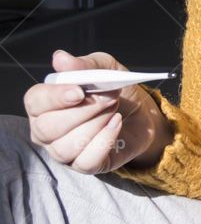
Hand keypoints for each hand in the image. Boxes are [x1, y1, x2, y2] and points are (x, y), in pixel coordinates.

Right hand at [23, 50, 172, 174]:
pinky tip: (116, 124)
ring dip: (95, 125)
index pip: (35, 102)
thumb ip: (85, 65)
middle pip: (47, 127)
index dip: (55, 97)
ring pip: (64, 147)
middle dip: (84, 110)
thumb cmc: (114, 90)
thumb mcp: (106, 69)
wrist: (142, 113)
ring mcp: (63, 151)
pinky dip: (104, 141)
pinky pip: (86, 161)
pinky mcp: (84, 165)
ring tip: (113, 110)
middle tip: (109, 97)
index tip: (80, 91)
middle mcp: (47, 130)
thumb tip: (60, 58)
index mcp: (45, 103)